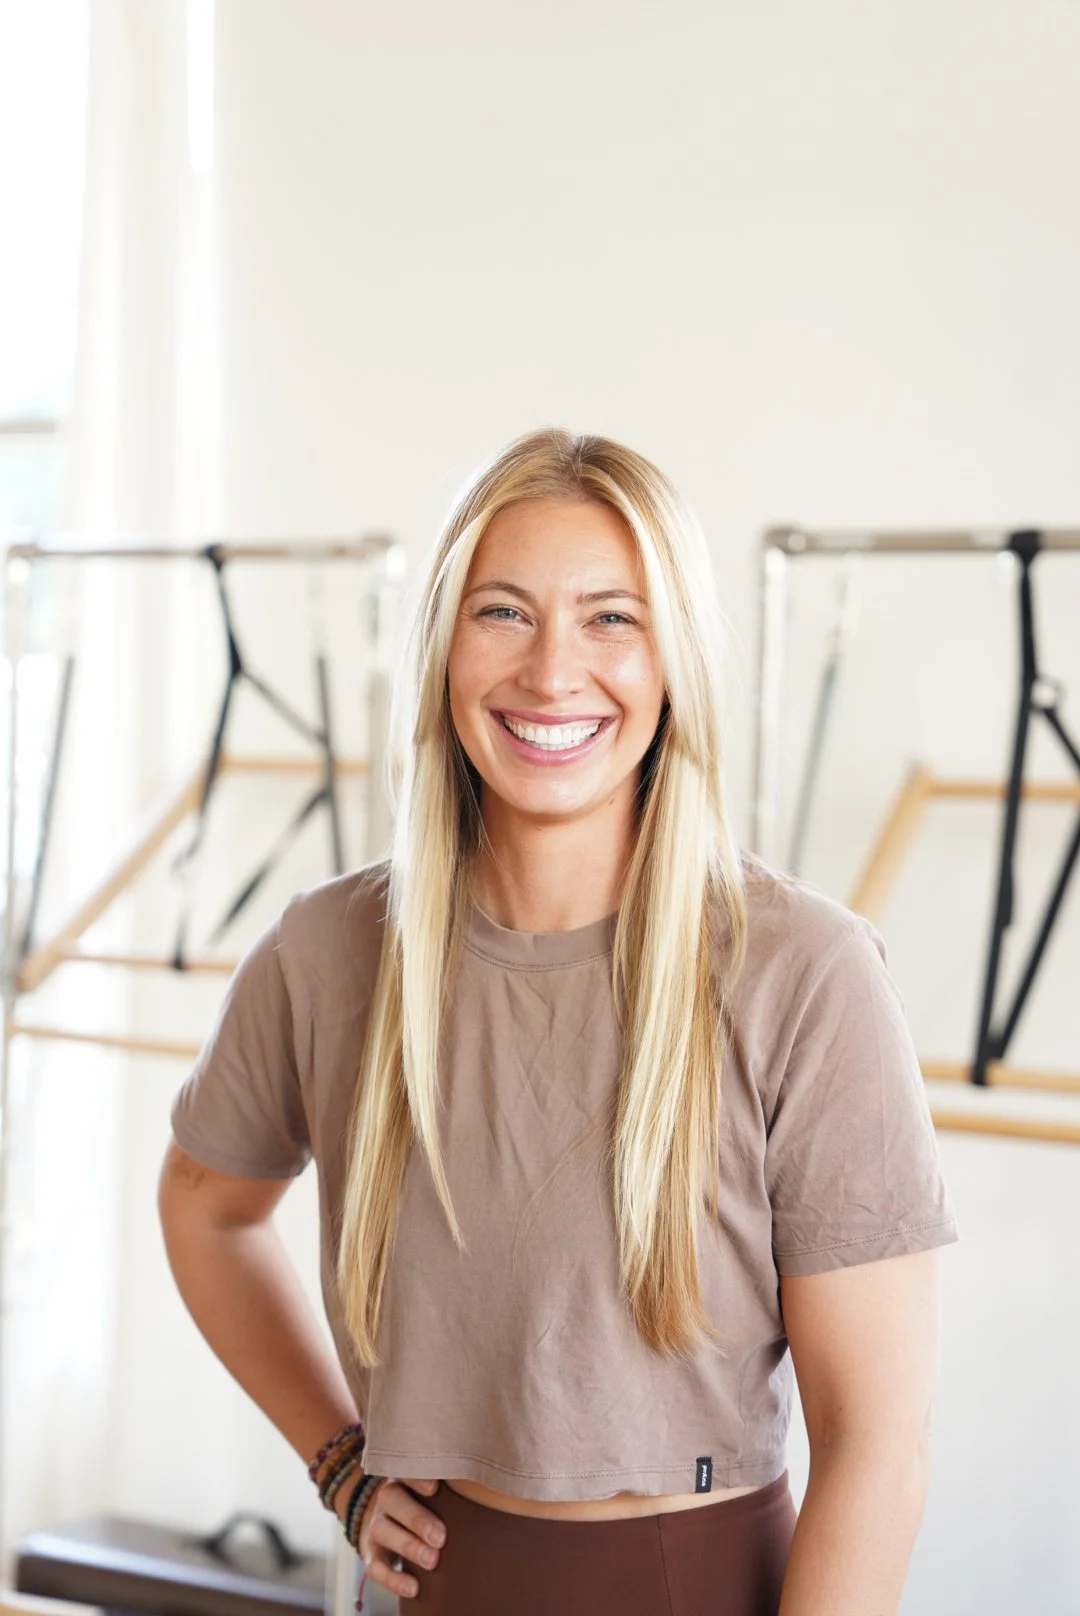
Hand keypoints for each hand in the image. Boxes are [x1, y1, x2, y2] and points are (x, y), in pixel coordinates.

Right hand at [350, 1476, 445, 1601]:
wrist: (394, 1522)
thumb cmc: (428, 1504)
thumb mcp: (436, 1491)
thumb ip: (453, 1489)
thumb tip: (488, 1489)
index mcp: (404, 1476)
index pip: (405, 1469)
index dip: (416, 1478)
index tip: (435, 1488)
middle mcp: (387, 1498)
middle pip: (393, 1500)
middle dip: (417, 1519)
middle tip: (441, 1537)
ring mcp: (376, 1525)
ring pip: (382, 1531)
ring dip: (408, 1546)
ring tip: (432, 1561)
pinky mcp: (371, 1554)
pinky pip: (375, 1567)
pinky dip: (393, 1579)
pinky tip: (414, 1588)